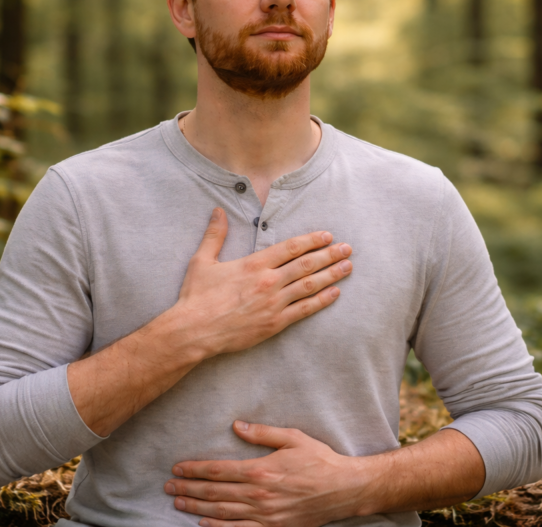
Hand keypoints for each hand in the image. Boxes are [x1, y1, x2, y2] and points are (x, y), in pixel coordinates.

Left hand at [165, 421, 367, 526]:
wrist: (344, 489)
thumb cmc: (319, 460)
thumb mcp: (293, 438)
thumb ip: (263, 433)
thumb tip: (237, 426)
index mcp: (261, 470)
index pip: (218, 470)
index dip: (195, 469)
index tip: (178, 467)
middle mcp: (259, 495)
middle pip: (214, 492)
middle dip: (188, 488)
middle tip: (168, 485)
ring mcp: (265, 515)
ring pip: (221, 512)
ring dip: (196, 507)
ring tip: (178, 502)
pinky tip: (203, 524)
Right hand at [171, 208, 352, 357]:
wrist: (194, 331)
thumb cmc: (196, 297)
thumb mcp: (202, 261)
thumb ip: (214, 236)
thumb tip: (218, 211)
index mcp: (254, 264)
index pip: (291, 248)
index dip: (312, 240)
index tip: (327, 236)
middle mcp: (268, 281)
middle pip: (306, 264)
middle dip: (330, 255)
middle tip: (347, 249)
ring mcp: (274, 303)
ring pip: (310, 285)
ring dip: (331, 275)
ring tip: (348, 267)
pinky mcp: (274, 323)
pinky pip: (304, 310)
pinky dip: (321, 300)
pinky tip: (335, 293)